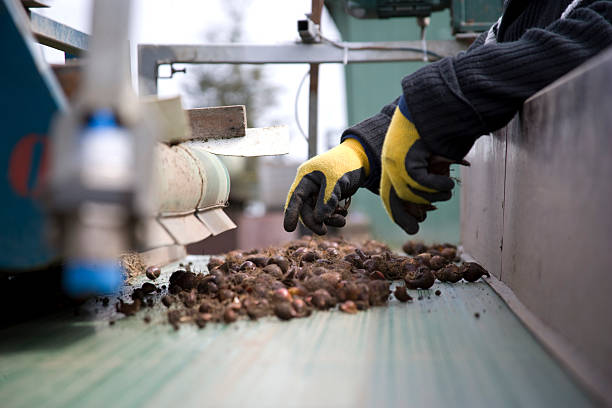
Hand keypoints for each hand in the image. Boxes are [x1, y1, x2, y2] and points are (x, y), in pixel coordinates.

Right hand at [284, 138, 368, 234]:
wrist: (361, 160)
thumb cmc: (345, 165)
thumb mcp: (336, 181)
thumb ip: (326, 200)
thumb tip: (318, 220)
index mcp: (306, 177)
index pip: (295, 197)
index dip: (291, 213)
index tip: (289, 229)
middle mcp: (310, 186)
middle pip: (306, 209)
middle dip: (314, 221)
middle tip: (323, 231)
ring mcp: (319, 193)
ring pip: (317, 213)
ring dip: (328, 220)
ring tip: (342, 221)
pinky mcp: (328, 198)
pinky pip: (326, 213)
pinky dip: (334, 217)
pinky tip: (343, 216)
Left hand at [380, 95, 461, 233]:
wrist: (437, 103)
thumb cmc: (437, 128)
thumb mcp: (427, 153)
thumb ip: (425, 172)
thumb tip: (428, 203)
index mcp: (392, 160)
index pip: (389, 194)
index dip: (398, 213)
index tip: (411, 227)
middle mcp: (390, 162)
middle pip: (394, 199)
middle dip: (405, 217)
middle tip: (418, 225)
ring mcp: (396, 160)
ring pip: (411, 193)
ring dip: (433, 196)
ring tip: (447, 188)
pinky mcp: (408, 157)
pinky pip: (421, 183)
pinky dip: (437, 186)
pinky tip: (448, 183)